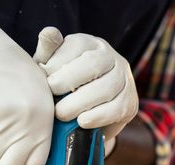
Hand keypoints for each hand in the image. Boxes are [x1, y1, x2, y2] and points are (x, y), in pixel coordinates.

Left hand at [33, 27, 137, 141]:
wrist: (83, 112)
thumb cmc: (62, 85)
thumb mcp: (51, 67)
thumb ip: (48, 52)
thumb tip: (49, 33)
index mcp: (89, 43)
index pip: (77, 45)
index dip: (58, 62)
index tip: (43, 80)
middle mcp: (110, 56)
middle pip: (93, 64)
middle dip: (69, 81)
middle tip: (51, 95)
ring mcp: (124, 78)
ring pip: (107, 87)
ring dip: (81, 102)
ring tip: (62, 114)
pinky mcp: (130, 101)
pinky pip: (117, 108)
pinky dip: (98, 116)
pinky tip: (82, 122)